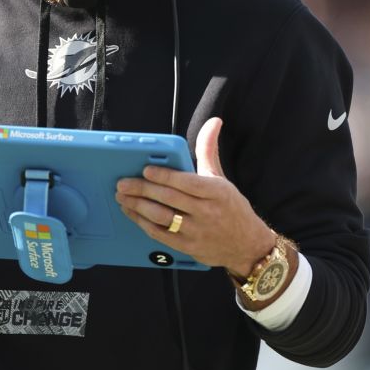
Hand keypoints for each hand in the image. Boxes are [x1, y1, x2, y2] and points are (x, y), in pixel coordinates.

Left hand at [115, 117, 276, 276]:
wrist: (247, 245)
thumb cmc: (231, 207)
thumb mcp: (221, 177)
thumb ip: (209, 149)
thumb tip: (213, 122)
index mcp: (216, 192)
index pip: (187, 182)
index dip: (164, 176)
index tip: (145, 170)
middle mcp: (207, 212)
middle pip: (169, 199)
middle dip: (142, 190)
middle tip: (122, 183)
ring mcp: (197, 231)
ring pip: (162, 217)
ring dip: (138, 206)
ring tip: (122, 197)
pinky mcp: (188, 247)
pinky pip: (161, 235)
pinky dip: (143, 223)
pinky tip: (133, 213)